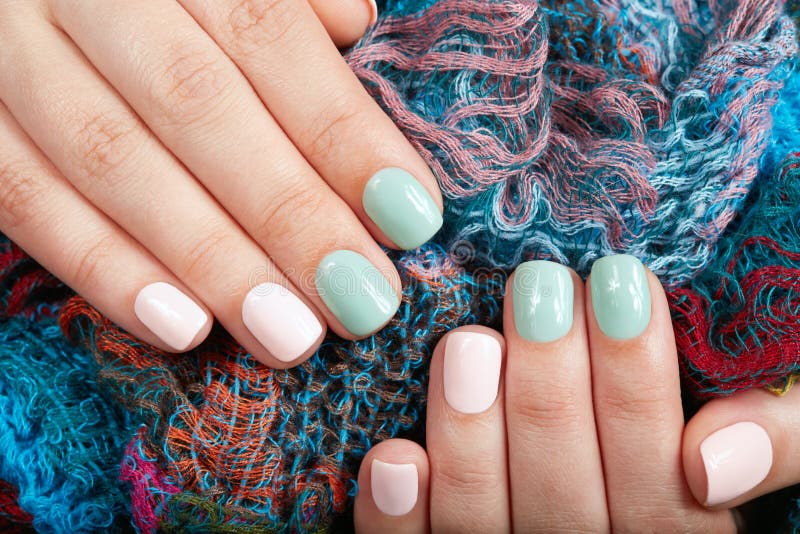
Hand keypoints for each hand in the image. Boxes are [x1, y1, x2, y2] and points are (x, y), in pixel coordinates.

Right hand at [0, 0, 442, 366]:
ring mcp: (8, 49)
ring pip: (111, 161)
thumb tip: (354, 34)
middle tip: (363, 300)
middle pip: (198, 107)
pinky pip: (22, 199)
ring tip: (289, 334)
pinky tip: (180, 327)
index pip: (268, 36)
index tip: (410, 217)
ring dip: (208, 260)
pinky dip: (102, 269)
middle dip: (288, 214)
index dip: (342, 133)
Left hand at [354, 255, 789, 531]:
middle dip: (550, 386)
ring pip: (485, 522)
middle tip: (537, 288)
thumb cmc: (673, 453)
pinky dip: (401, 517)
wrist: (596, 501)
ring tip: (469, 343)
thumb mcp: (759, 437)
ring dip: (472, 434)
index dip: (637, 380)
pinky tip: (394, 459)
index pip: (659, 480)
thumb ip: (775, 439)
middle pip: (565, 494)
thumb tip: (713, 458)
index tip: (618, 282)